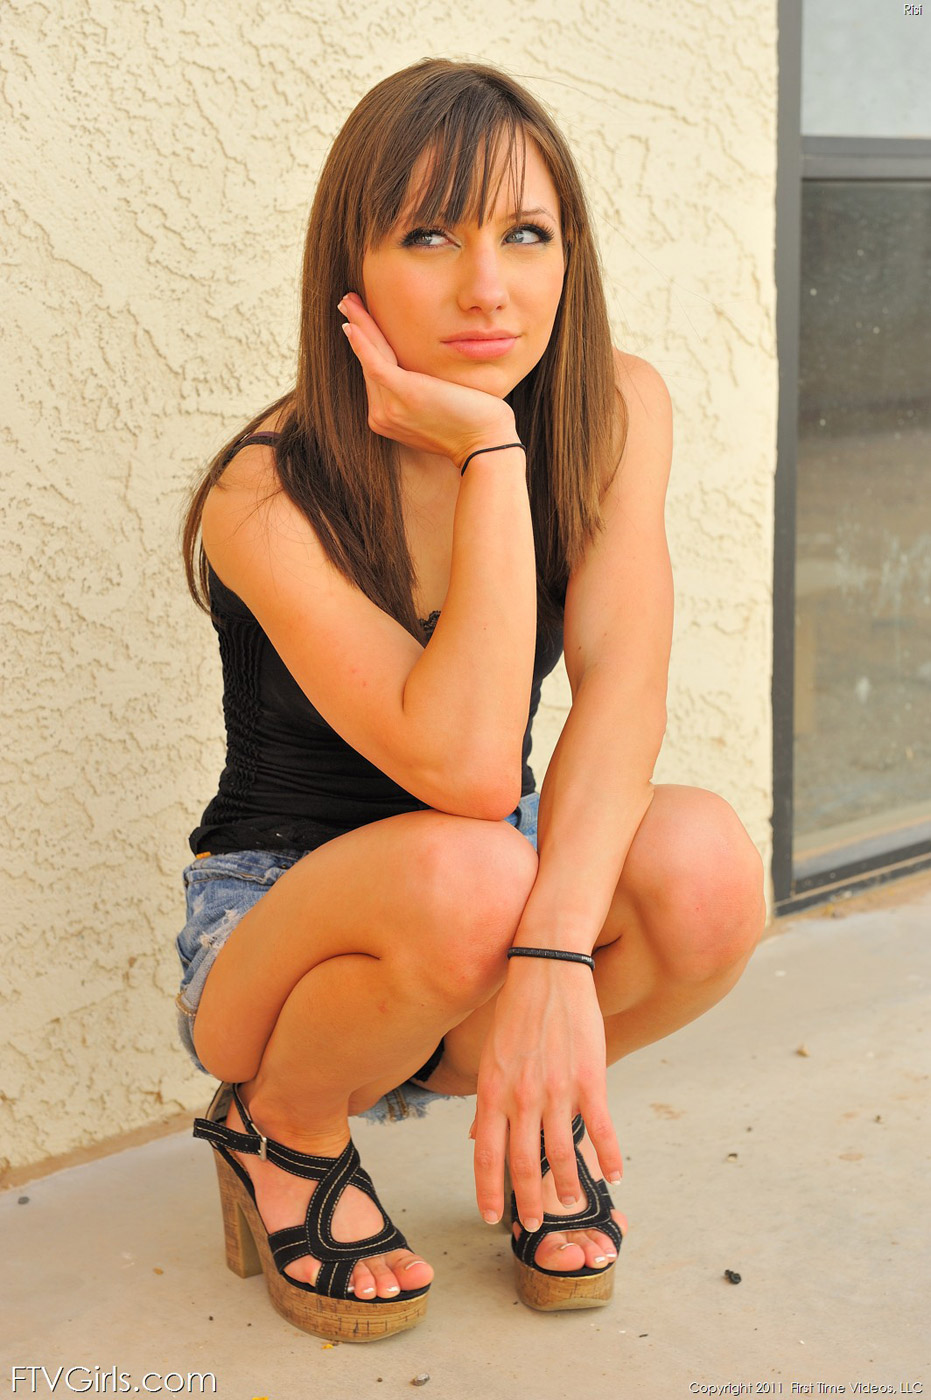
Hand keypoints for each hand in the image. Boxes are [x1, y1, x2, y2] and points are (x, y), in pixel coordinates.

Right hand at [339, 293, 517, 466]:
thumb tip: (424, 373)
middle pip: (368, 364)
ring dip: (358, 326)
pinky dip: (363, 341)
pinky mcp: (403, 393)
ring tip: (348, 302)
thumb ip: (423, 392)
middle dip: (357, 330)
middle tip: (347, 303)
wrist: (486, 443)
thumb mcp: (440, 407)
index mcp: (389, 418)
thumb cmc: (473, 424)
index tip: (357, 324)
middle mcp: (383, 416)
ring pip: (370, 358)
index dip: (365, 346)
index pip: (376, 374)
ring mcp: (390, 408)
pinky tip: (353, 324)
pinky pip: (375, 362)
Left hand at [471, 958, 622, 1229]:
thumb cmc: (516, 1012)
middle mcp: (520, 1097)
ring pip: (561, 1153)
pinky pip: (599, 1129)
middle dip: (526, 1200)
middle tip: (531, 1225)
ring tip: (573, 1203)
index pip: (485, 1153)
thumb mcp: (490, 1056)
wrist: (547, 971)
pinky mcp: (588, 1079)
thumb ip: (487, 1100)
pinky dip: (608, 1156)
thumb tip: (472, 1135)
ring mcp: (555, 1090)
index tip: (491, 1216)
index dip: (488, 1189)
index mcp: (492, 1091)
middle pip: (522, 1163)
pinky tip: (615, 1175)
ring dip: (568, 1186)